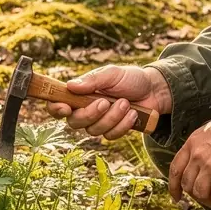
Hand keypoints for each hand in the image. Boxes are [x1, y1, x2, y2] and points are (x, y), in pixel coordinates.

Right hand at [45, 65, 172, 140]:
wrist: (154, 90)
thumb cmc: (130, 79)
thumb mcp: (112, 73)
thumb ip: (92, 80)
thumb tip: (70, 86)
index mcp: (80, 94)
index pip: (58, 104)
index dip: (56, 109)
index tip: (65, 108)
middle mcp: (86, 109)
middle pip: (74, 122)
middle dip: (90, 114)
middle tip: (105, 102)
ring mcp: (99, 122)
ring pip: (94, 130)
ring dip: (112, 117)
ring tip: (126, 103)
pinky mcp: (113, 131)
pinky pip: (110, 135)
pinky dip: (123, 124)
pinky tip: (133, 114)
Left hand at [169, 105, 210, 209]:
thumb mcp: (210, 132)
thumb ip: (201, 146)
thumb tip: (200, 162)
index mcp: (192, 143)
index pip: (175, 169)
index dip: (173, 186)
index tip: (176, 196)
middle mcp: (197, 154)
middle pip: (187, 184)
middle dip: (195, 196)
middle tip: (205, 200)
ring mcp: (208, 165)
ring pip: (200, 193)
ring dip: (208, 202)